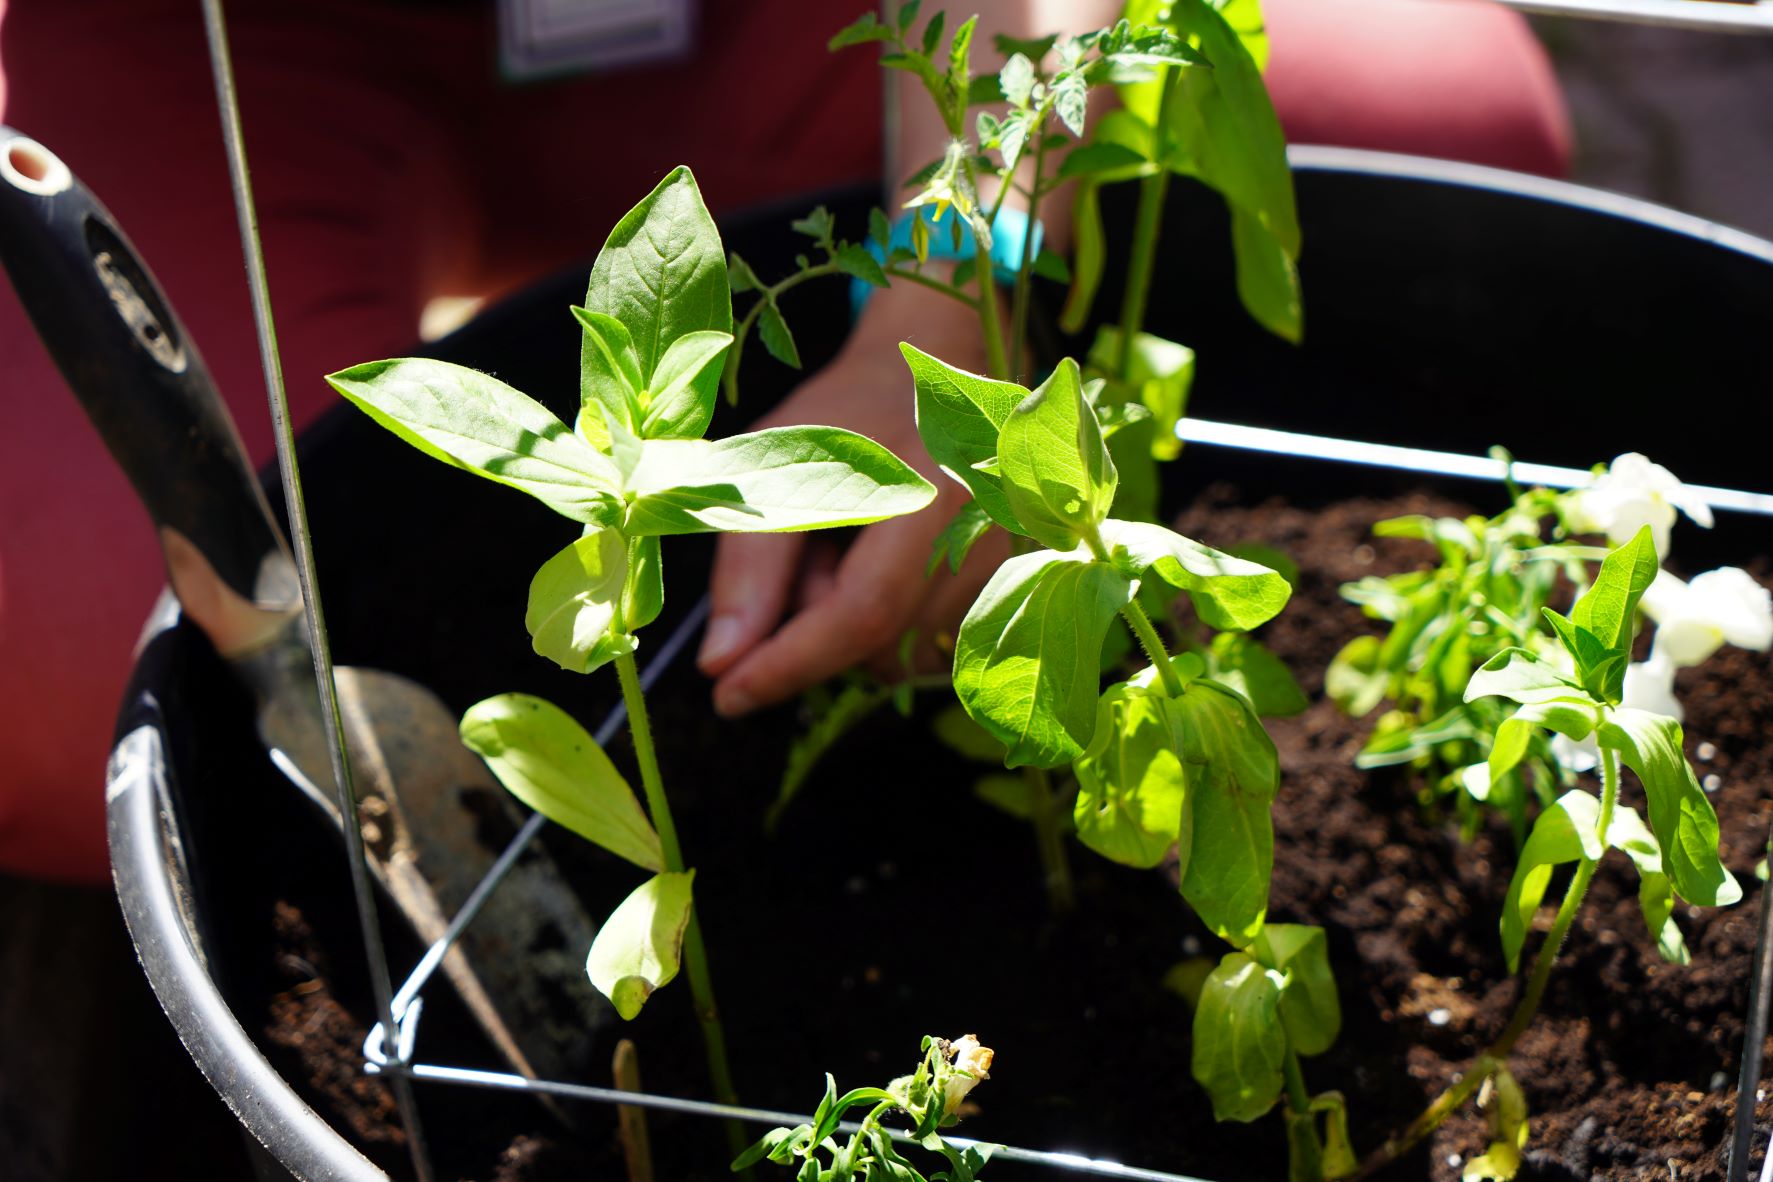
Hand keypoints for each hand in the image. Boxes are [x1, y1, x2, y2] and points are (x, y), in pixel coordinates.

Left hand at [698, 277, 1005, 715]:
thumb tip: (722, 666)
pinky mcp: (1007, 587)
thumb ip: (749, 567)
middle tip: (799, 557)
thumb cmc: (847, 418)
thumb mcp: (779, 468)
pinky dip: (886, 630)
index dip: (791, 662)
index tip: (728, 695)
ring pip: (901, 655)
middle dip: (813, 628)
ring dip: (849, 628)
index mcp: (930, 491)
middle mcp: (984, 533)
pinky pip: (928, 649)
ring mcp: (1005, 564)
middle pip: (878, 643)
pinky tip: (881, 571)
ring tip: (845, 551)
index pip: (861, 611)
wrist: (930, 380)